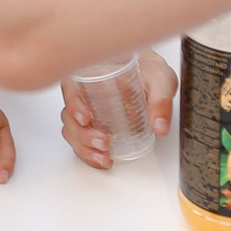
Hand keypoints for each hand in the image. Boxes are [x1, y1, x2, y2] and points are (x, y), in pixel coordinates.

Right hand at [59, 50, 176, 170]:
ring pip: (73, 131)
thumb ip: (160, 101)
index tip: (85, 118)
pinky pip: (81, 141)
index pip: (71, 89)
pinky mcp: (94, 126)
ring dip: (84, 147)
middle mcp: (84, 94)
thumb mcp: (159, 79)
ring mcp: (87, 111)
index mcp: (92, 75)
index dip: (73, 105)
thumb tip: (159, 126)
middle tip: (103, 142)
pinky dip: (89, 154)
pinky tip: (103, 159)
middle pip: (69, 116)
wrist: (150, 75)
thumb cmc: (148, 71)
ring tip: (104, 155)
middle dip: (82, 134)